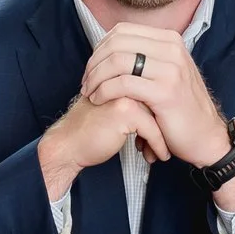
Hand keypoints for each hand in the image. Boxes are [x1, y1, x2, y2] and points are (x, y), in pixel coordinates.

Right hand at [37, 89, 168, 201]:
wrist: (68, 144)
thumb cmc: (90, 130)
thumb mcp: (117, 110)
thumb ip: (137, 104)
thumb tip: (166, 114)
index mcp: (123, 77)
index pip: (155, 93)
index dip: (161, 116)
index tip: (164, 135)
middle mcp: (125, 81)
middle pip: (159, 103)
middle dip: (163, 127)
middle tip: (164, 146)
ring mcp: (126, 94)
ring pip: (159, 116)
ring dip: (163, 138)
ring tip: (161, 152)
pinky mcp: (126, 111)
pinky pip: (153, 130)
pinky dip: (158, 145)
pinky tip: (159, 156)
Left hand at [78, 24, 231, 168]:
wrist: (206, 136)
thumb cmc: (179, 108)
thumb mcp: (165, 73)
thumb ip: (144, 57)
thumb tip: (109, 46)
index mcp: (169, 40)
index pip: (122, 31)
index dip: (99, 48)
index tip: (91, 68)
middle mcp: (172, 48)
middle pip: (116, 43)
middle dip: (94, 63)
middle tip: (86, 83)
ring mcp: (171, 69)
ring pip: (117, 61)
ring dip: (96, 77)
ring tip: (89, 93)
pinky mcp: (165, 91)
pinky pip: (123, 83)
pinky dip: (104, 91)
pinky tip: (99, 101)